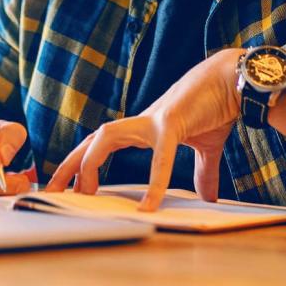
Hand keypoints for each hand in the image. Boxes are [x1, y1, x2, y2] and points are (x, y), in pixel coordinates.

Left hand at [46, 48, 243, 210]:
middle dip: (70, 164)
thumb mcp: (205, 147)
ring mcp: (154, 120)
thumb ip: (202, 174)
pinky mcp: (173, 123)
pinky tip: (149, 206)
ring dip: (90, 163)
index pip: (102, 144)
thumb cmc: (217, 107)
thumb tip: (208, 198)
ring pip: (107, 137)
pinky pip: (159, 157)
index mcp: (145, 128)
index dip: (82, 163)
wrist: (234, 79)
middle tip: (52, 191)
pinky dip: (154, 183)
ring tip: (87, 194)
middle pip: (94, 140)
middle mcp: (142, 122)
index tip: (69, 188)